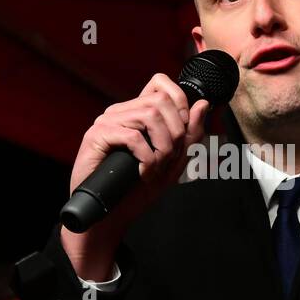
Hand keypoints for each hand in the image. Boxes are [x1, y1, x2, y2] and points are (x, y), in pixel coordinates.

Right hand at [61, 73, 209, 280]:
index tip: (182, 131)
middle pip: (160, 100)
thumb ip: (190, 135)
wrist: (110, 216)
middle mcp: (120, 112)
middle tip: (169, 158)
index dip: (179, 101)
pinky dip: (145, 156)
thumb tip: (203, 104)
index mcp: (136, 113)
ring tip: (156, 166)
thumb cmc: (137, 190)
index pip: (160, 83)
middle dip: (176, 132)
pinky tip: (143, 172)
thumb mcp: (173, 163)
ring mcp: (106, 122)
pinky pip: (131, 135)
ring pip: (149, 114)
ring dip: (162, 145)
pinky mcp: (96, 136)